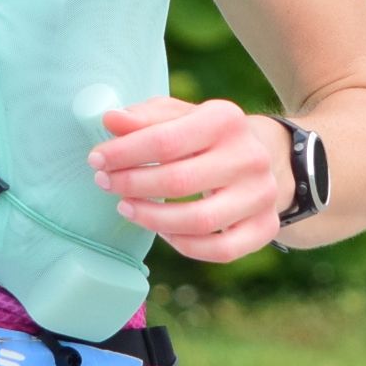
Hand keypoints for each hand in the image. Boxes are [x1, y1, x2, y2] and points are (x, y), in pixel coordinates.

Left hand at [89, 95, 293, 264]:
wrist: (268, 157)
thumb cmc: (208, 135)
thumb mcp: (180, 115)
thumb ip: (145, 117)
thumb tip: (111, 120)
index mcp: (226, 119)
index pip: (164, 140)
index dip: (123, 153)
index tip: (96, 160)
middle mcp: (249, 156)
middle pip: (178, 182)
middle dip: (131, 185)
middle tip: (105, 183)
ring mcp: (262, 195)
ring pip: (198, 221)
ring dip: (151, 219)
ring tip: (125, 207)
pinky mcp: (266, 227)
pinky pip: (220, 250)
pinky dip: (184, 245)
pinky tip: (162, 231)